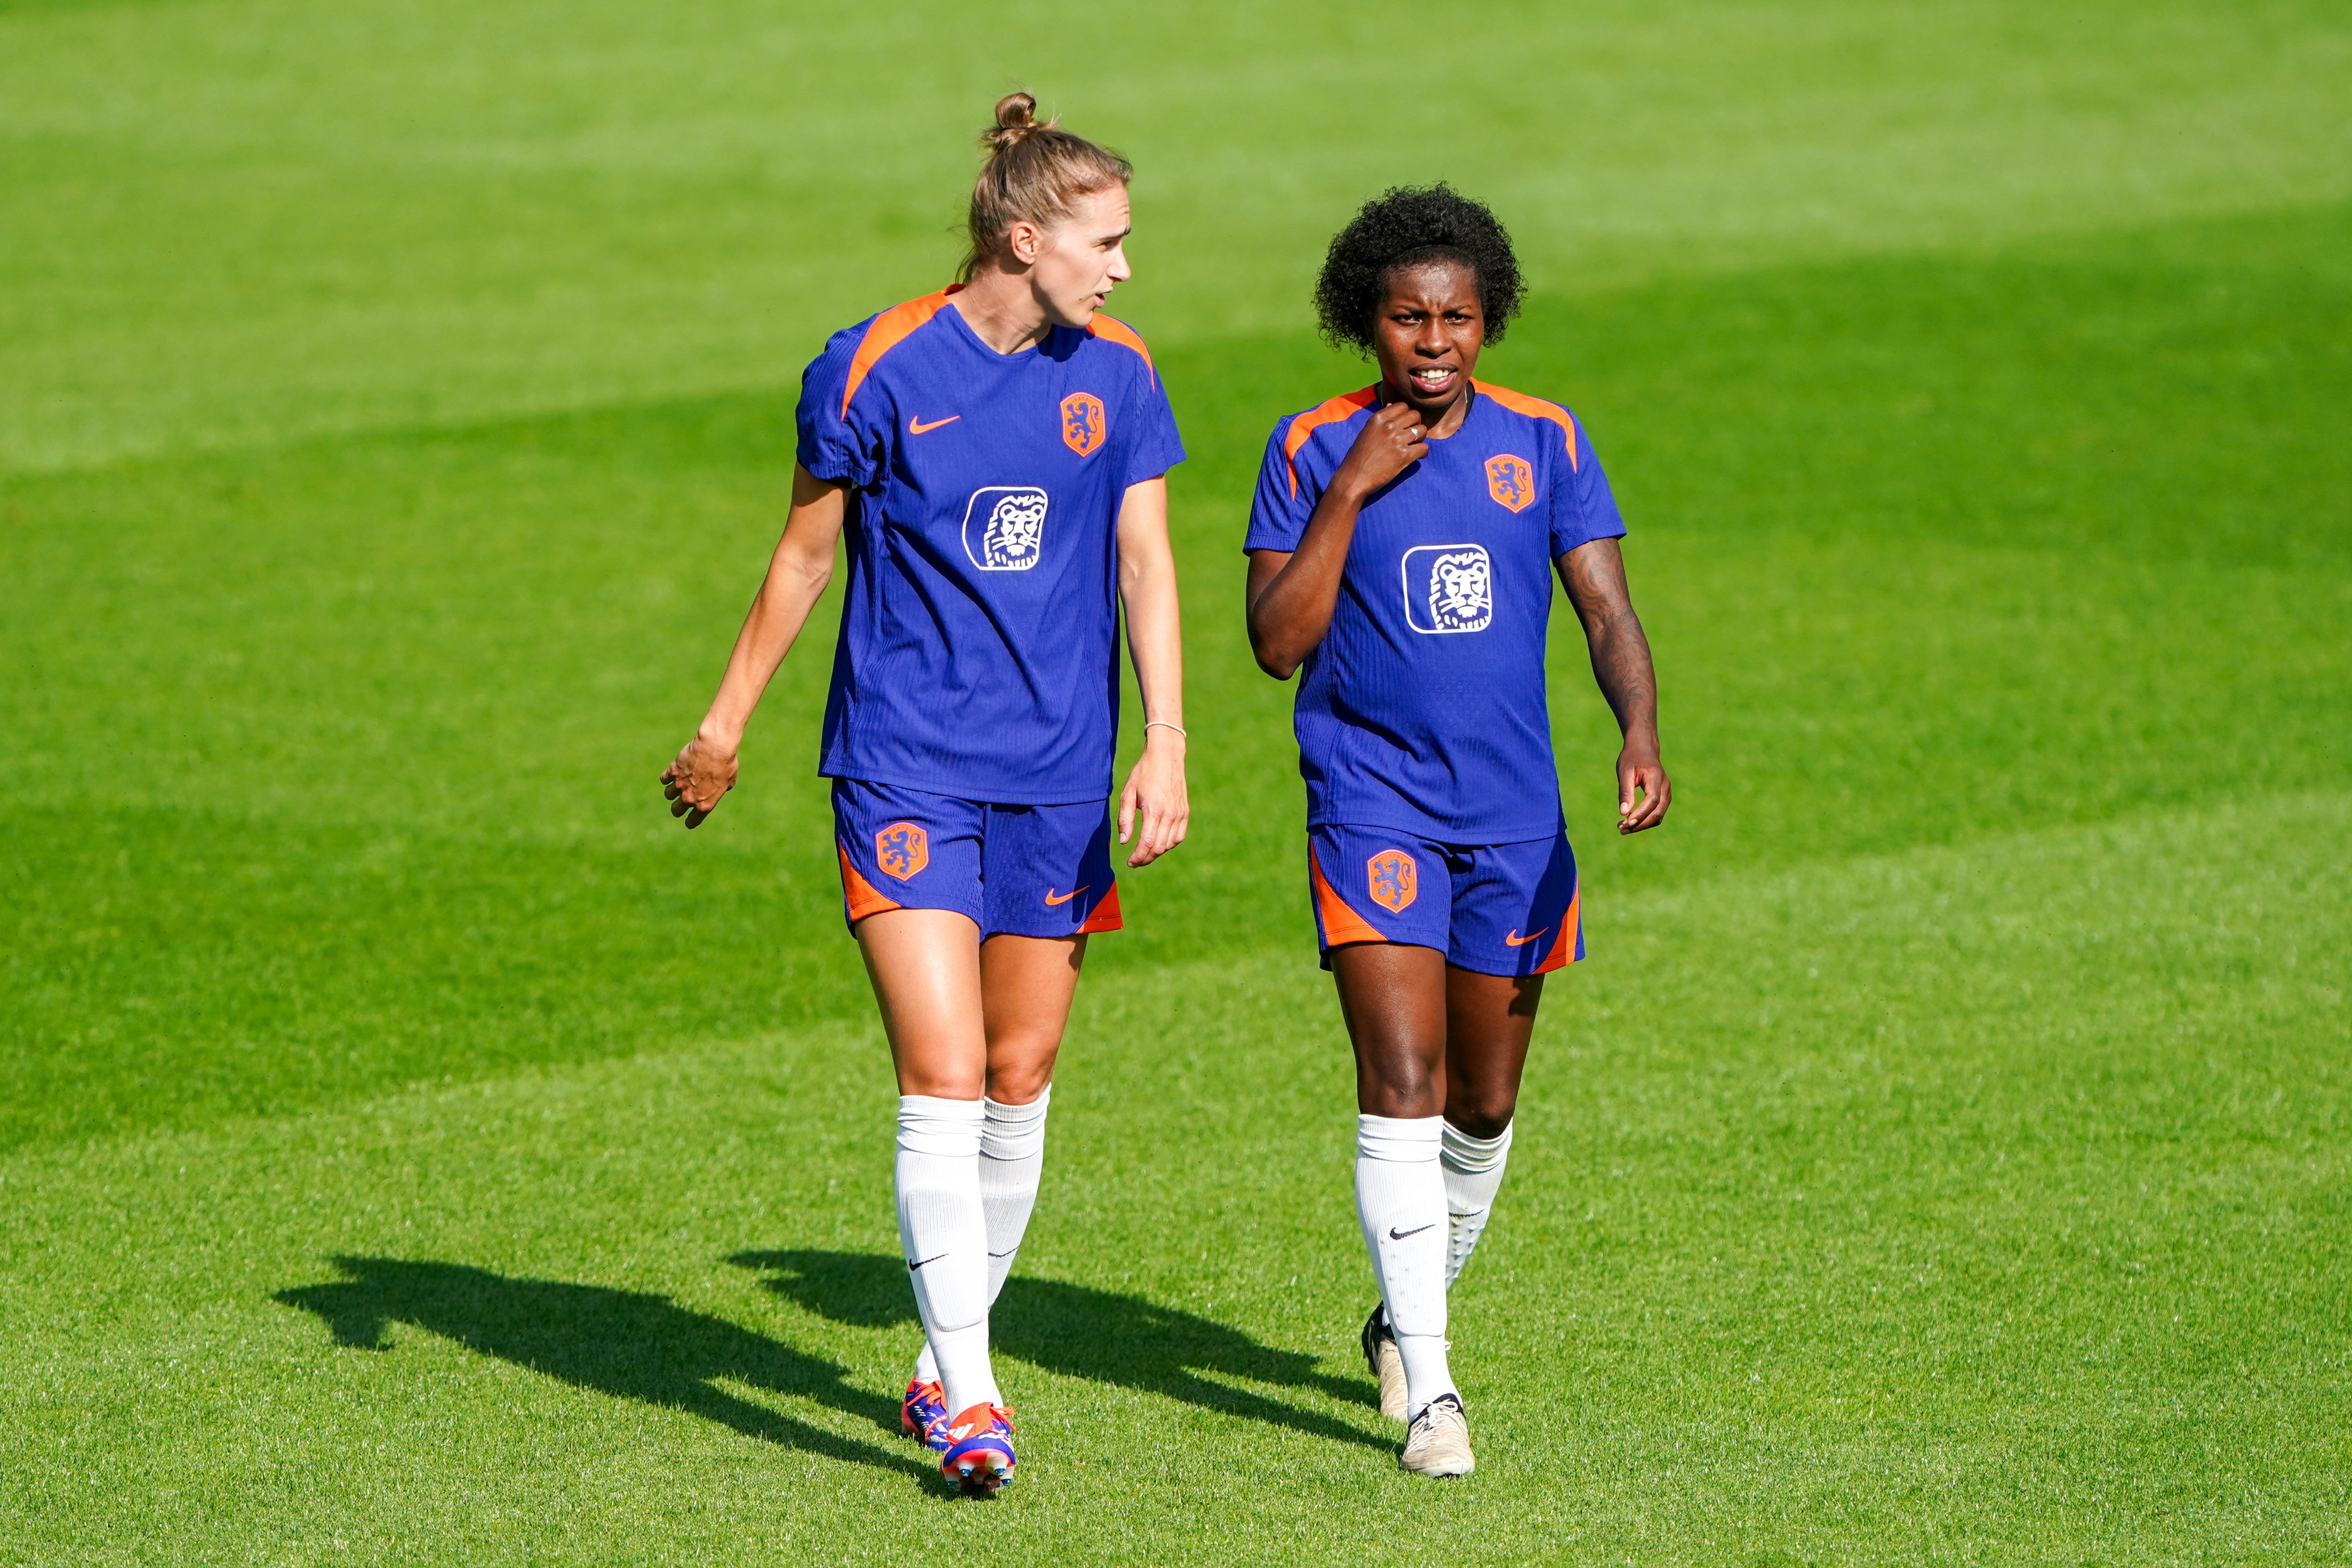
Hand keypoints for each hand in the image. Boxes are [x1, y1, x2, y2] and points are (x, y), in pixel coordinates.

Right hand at [661, 736, 738, 828]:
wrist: (714, 748)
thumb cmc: (726, 763)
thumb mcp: (729, 781)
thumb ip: (720, 790)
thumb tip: (716, 788)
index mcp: (705, 805)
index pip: (691, 822)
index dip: (690, 821)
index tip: (689, 818)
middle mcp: (690, 799)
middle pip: (675, 810)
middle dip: (678, 807)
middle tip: (683, 799)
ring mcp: (679, 786)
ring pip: (668, 794)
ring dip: (673, 789)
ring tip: (680, 782)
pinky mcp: (672, 772)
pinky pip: (664, 779)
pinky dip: (668, 776)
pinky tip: (674, 772)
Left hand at [1116, 730, 1189, 866]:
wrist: (1166, 756)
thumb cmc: (1143, 773)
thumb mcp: (1128, 794)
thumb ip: (1125, 820)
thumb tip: (1124, 842)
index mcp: (1154, 810)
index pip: (1147, 844)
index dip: (1138, 857)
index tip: (1130, 863)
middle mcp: (1170, 815)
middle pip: (1159, 848)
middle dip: (1146, 858)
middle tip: (1135, 861)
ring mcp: (1180, 814)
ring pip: (1169, 844)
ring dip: (1156, 852)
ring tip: (1144, 852)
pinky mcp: (1185, 812)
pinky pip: (1179, 836)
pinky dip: (1169, 844)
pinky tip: (1158, 843)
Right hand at [1331, 401, 1429, 500]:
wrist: (1354, 478)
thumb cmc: (1358, 457)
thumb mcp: (1366, 432)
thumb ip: (1380, 420)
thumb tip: (1391, 406)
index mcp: (1378, 418)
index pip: (1403, 406)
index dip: (1406, 415)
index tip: (1404, 424)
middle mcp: (1388, 426)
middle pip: (1415, 415)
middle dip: (1416, 424)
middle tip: (1412, 435)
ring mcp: (1397, 440)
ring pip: (1422, 430)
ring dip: (1421, 438)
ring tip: (1414, 446)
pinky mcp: (1404, 456)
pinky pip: (1424, 448)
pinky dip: (1423, 453)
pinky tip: (1417, 456)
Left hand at [1616, 745, 1669, 833]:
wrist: (1643, 748)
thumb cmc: (1632, 758)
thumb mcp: (1625, 772)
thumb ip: (1625, 792)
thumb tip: (1623, 813)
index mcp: (1656, 777)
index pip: (1652, 800)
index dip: (1640, 814)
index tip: (1626, 822)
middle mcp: (1665, 786)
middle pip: (1657, 812)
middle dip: (1640, 824)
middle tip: (1621, 829)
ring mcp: (1666, 792)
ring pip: (1658, 815)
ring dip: (1642, 824)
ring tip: (1622, 828)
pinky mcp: (1663, 797)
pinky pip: (1657, 813)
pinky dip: (1645, 820)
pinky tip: (1630, 822)